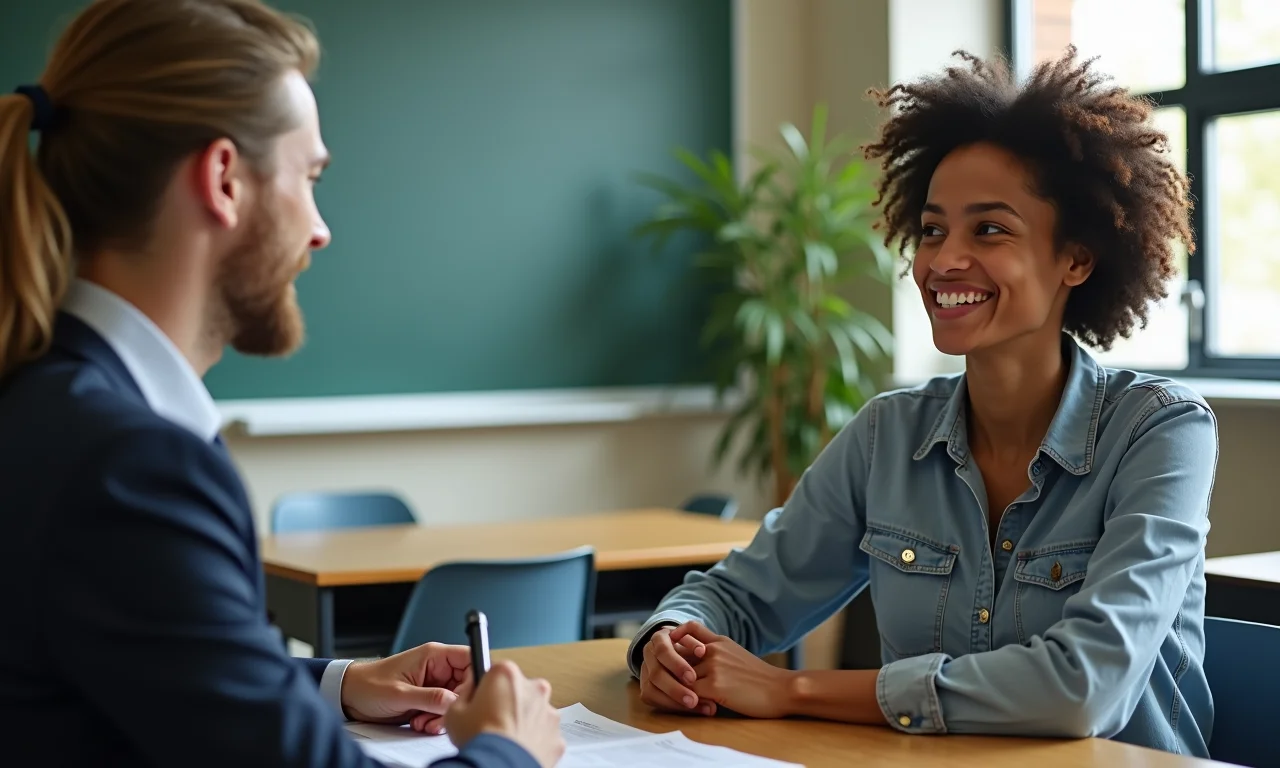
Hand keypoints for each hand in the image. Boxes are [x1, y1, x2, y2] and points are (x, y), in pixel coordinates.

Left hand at [340, 642, 470, 733]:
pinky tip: (421, 723)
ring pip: (455, 701)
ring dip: (443, 716)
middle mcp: (437, 669)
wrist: (350, 697)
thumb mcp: (400, 693)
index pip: (470, 659)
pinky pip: (443, 711)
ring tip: (424, 722)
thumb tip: (456, 702)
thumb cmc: (369, 684)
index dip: (475, 678)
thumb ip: (430, 697)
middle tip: (440, 717)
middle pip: (465, 684)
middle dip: (456, 704)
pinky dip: (436, 721)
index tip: (467, 697)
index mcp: (434, 656)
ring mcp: (434, 685)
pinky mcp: (428, 699)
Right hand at [444, 660, 564, 767]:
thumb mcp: (454, 712)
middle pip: (519, 690)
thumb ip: (465, 694)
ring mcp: (548, 711)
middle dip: (508, 703)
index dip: (487, 688)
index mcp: (507, 674)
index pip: (496, 672)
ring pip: (535, 712)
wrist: (500, 767)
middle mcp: (533, 687)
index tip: (482, 700)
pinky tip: (518, 750)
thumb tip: (470, 691)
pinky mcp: (557, 734)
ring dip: (523, 721)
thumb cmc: (478, 740)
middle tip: (492, 723)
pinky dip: (534, 741)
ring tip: (505, 740)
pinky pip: (544, 734)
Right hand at [638, 621, 712, 715]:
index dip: (676, 665)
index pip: (663, 651)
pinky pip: (652, 700)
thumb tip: (702, 651)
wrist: (678, 651)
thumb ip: (696, 644)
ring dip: (673, 701)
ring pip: (650, 690)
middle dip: (675, 689)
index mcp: (659, 639)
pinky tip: (688, 710)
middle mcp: (648, 655)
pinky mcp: (645, 688)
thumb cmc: (689, 644)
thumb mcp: (694, 639)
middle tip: (693, 700)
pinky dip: (670, 706)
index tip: (692, 678)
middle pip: (655, 674)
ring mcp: (644, 672)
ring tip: (694, 707)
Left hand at [675, 623, 794, 718]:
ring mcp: (713, 666)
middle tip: (665, 679)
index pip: (690, 628)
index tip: (670, 647)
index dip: (676, 636)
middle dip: (671, 668)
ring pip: (681, 676)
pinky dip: (687, 701)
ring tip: (678, 698)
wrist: (781, 689)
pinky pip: (689, 693)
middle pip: (679, 655)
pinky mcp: (714, 685)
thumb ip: (717, 652)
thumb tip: (696, 657)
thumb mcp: (737, 654)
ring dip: (678, 688)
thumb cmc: (761, 677)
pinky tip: (693, 706)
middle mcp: (713, 650)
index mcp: (719, 641)